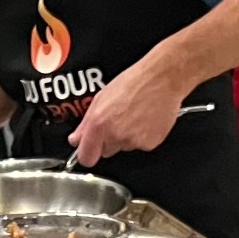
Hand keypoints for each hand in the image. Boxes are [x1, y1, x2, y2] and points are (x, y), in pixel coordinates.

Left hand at [71, 54, 189, 167]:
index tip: (89, 150)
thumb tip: (76, 139)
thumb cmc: (134, 82)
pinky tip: (144, 120)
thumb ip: (86, 123)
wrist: (162, 79)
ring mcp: (133, 142)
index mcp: (99, 124)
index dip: (87, 154)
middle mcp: (115, 136)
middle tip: (118, 120)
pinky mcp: (149, 145)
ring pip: (124, 147)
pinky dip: (142, 137)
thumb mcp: (101, 97)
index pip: (86, 157)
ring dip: (126, 136)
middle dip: (108, 140)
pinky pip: (140, 146)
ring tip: (133, 115)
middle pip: (106, 152)